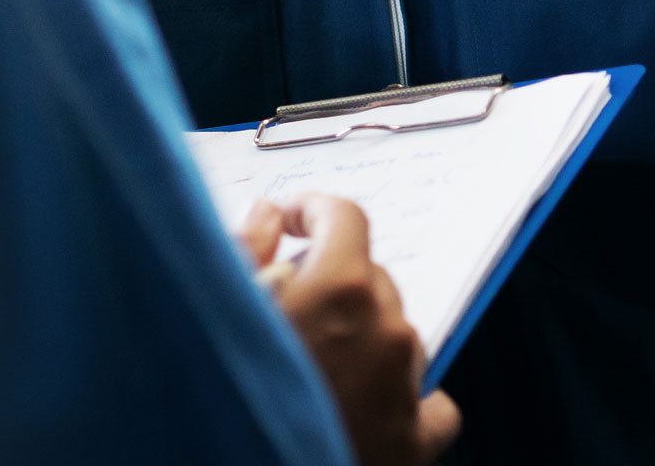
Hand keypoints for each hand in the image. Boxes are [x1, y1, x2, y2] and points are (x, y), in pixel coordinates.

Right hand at [236, 193, 461, 465]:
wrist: (246, 464)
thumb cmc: (233, 395)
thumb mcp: (222, 309)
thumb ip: (248, 247)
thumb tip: (268, 215)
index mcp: (342, 288)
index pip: (345, 218)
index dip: (313, 214)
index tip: (292, 226)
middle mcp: (386, 330)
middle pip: (370, 279)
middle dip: (333, 284)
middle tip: (291, 313)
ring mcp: (407, 386)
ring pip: (396, 334)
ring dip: (365, 338)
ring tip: (320, 368)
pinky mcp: (417, 441)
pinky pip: (431, 401)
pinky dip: (404, 395)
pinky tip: (367, 406)